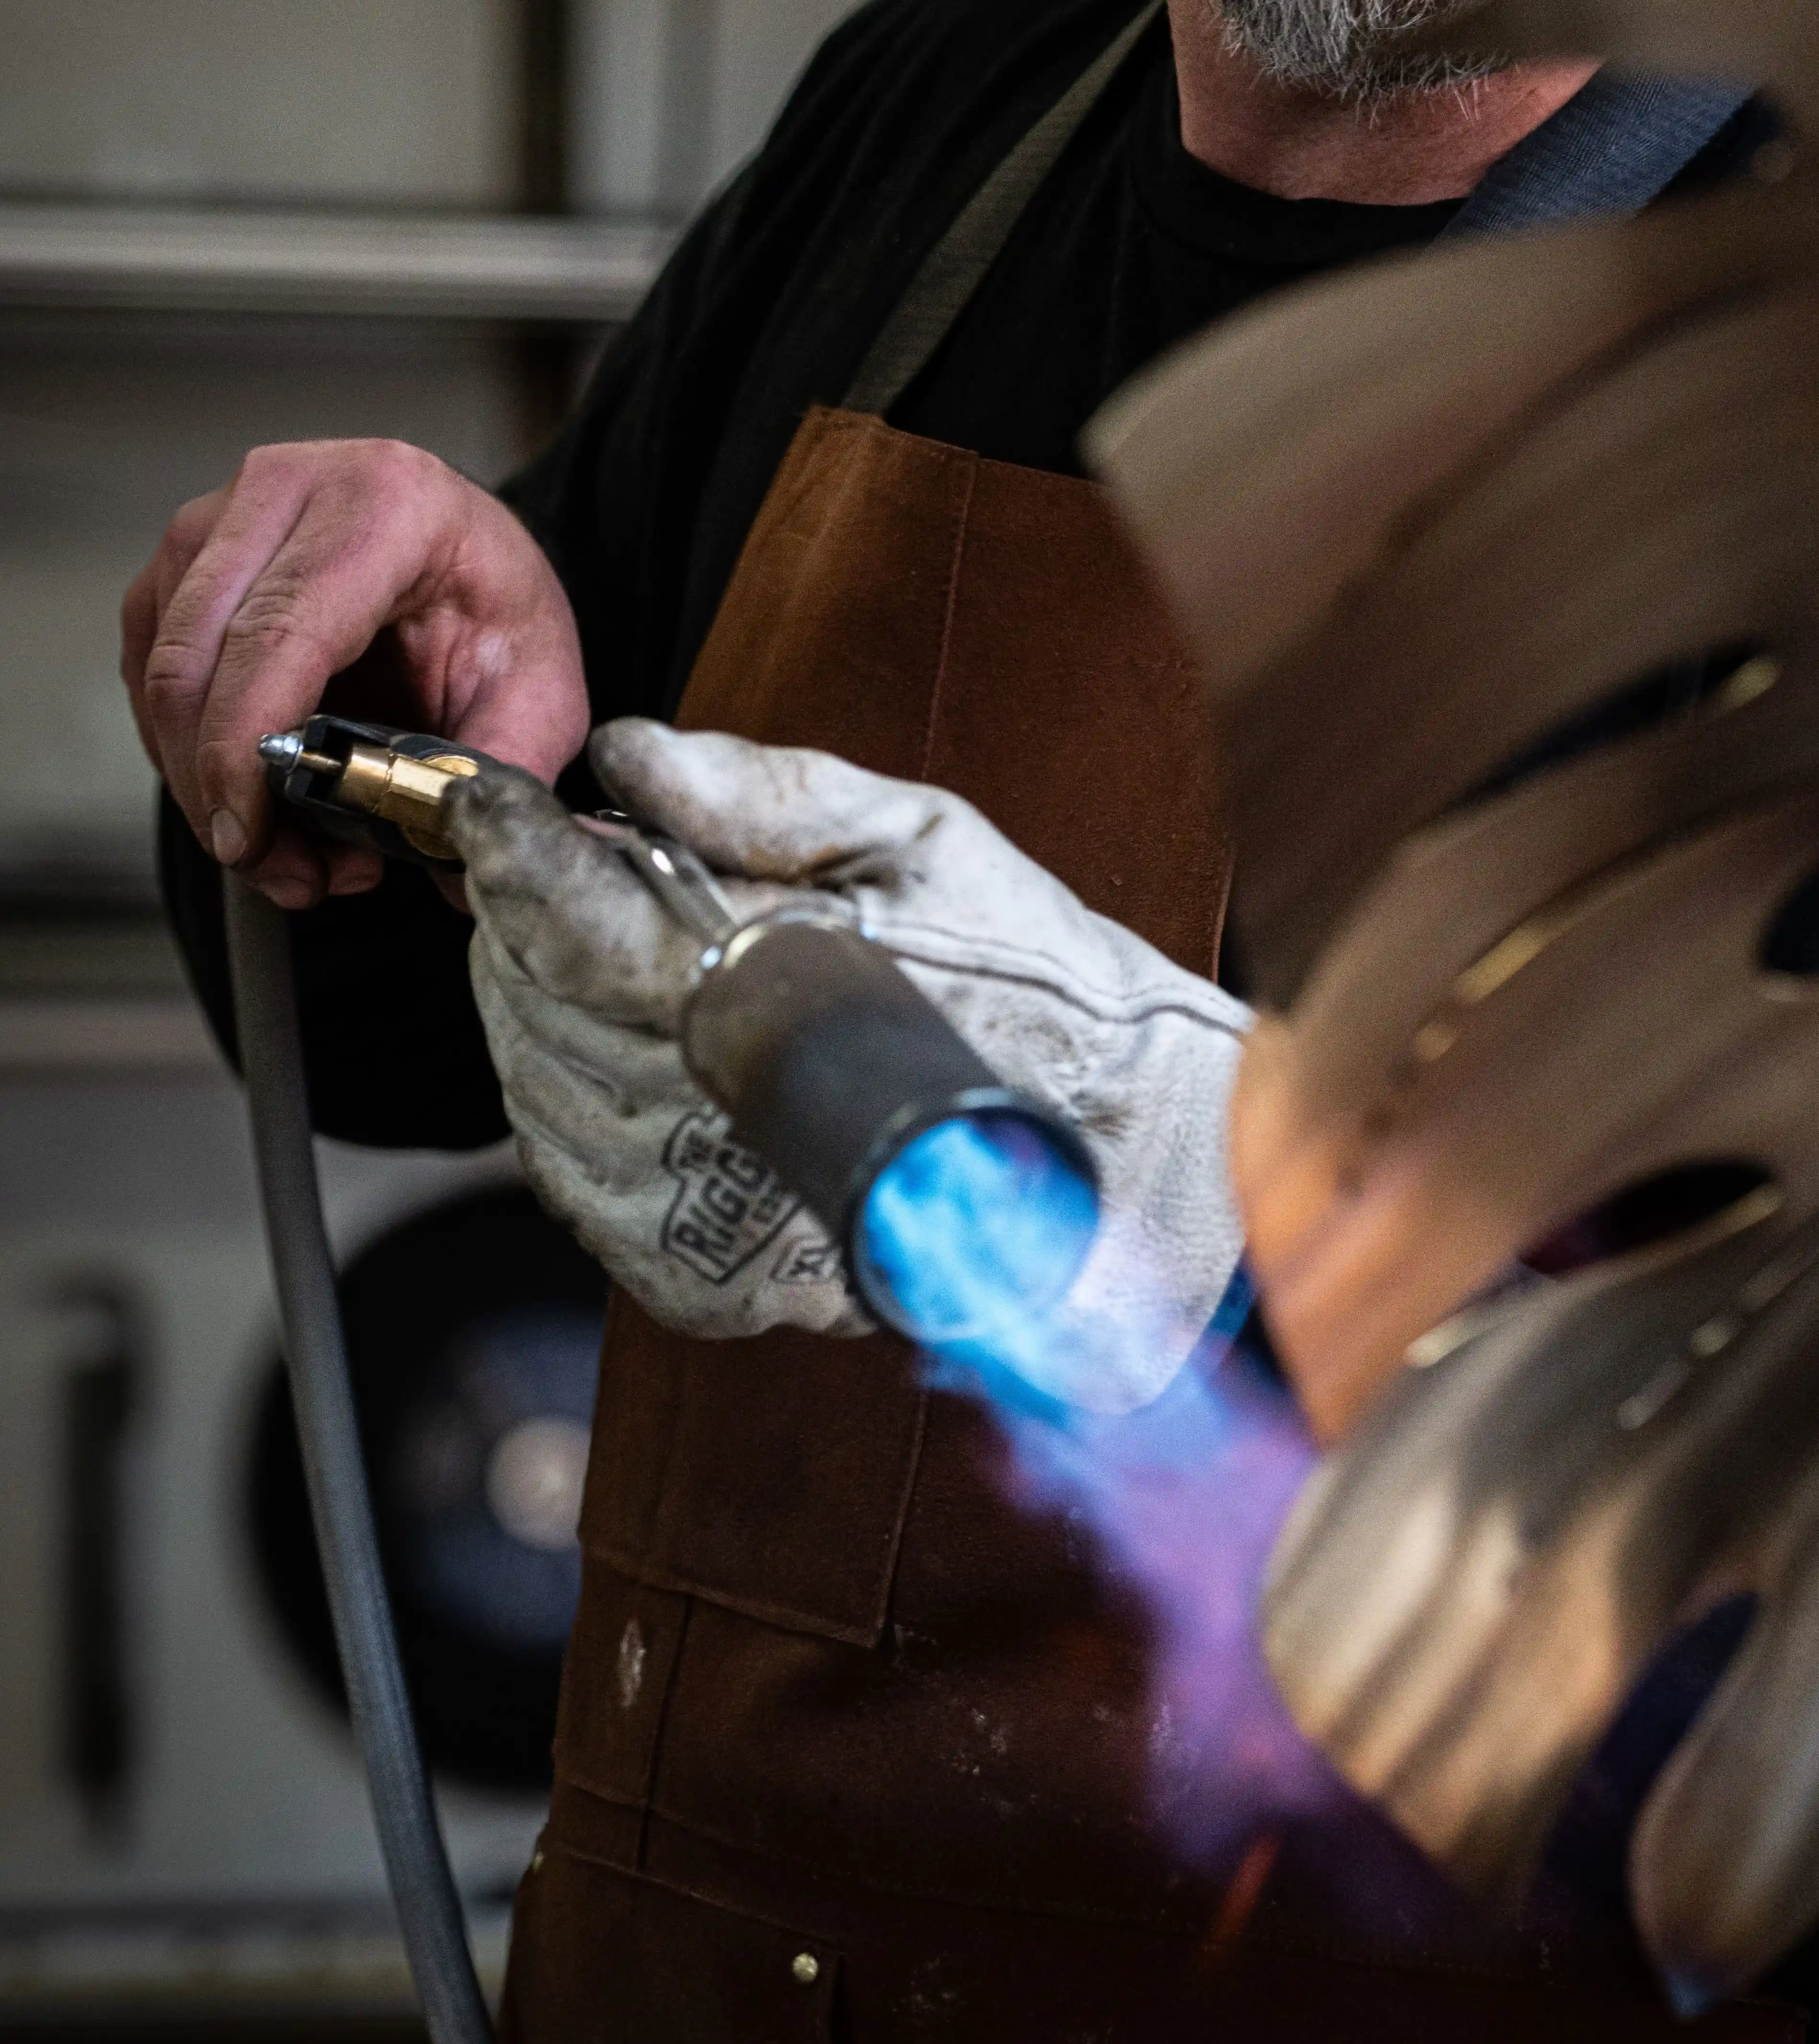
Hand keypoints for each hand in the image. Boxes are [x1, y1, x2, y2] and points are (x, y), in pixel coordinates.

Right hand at [122, 439, 588, 906]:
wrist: (466, 551)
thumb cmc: (494, 605)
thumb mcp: (540, 687)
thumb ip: (498, 773)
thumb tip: (454, 874)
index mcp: (383, 503)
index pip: (278, 633)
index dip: (244, 750)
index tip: (250, 838)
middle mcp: (287, 489)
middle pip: (198, 660)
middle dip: (222, 789)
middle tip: (283, 871)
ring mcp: (220, 517)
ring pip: (161, 673)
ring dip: (203, 781)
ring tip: (287, 850)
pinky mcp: (182, 557)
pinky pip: (150, 672)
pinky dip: (187, 750)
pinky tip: (251, 794)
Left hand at [451, 720, 1251, 1403]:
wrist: (1104, 1142)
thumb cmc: (1023, 977)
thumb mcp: (919, 841)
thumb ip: (768, 794)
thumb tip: (632, 757)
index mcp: (770, 1011)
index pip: (581, 933)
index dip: (519, 856)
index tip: (489, 799)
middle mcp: (719, 1140)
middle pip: (539, 1012)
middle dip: (528, 922)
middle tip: (565, 859)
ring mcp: (703, 1229)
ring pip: (537, 1095)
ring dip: (538, 1010)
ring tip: (600, 946)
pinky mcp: (700, 1286)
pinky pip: (569, 1181)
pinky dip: (566, 1103)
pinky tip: (623, 1048)